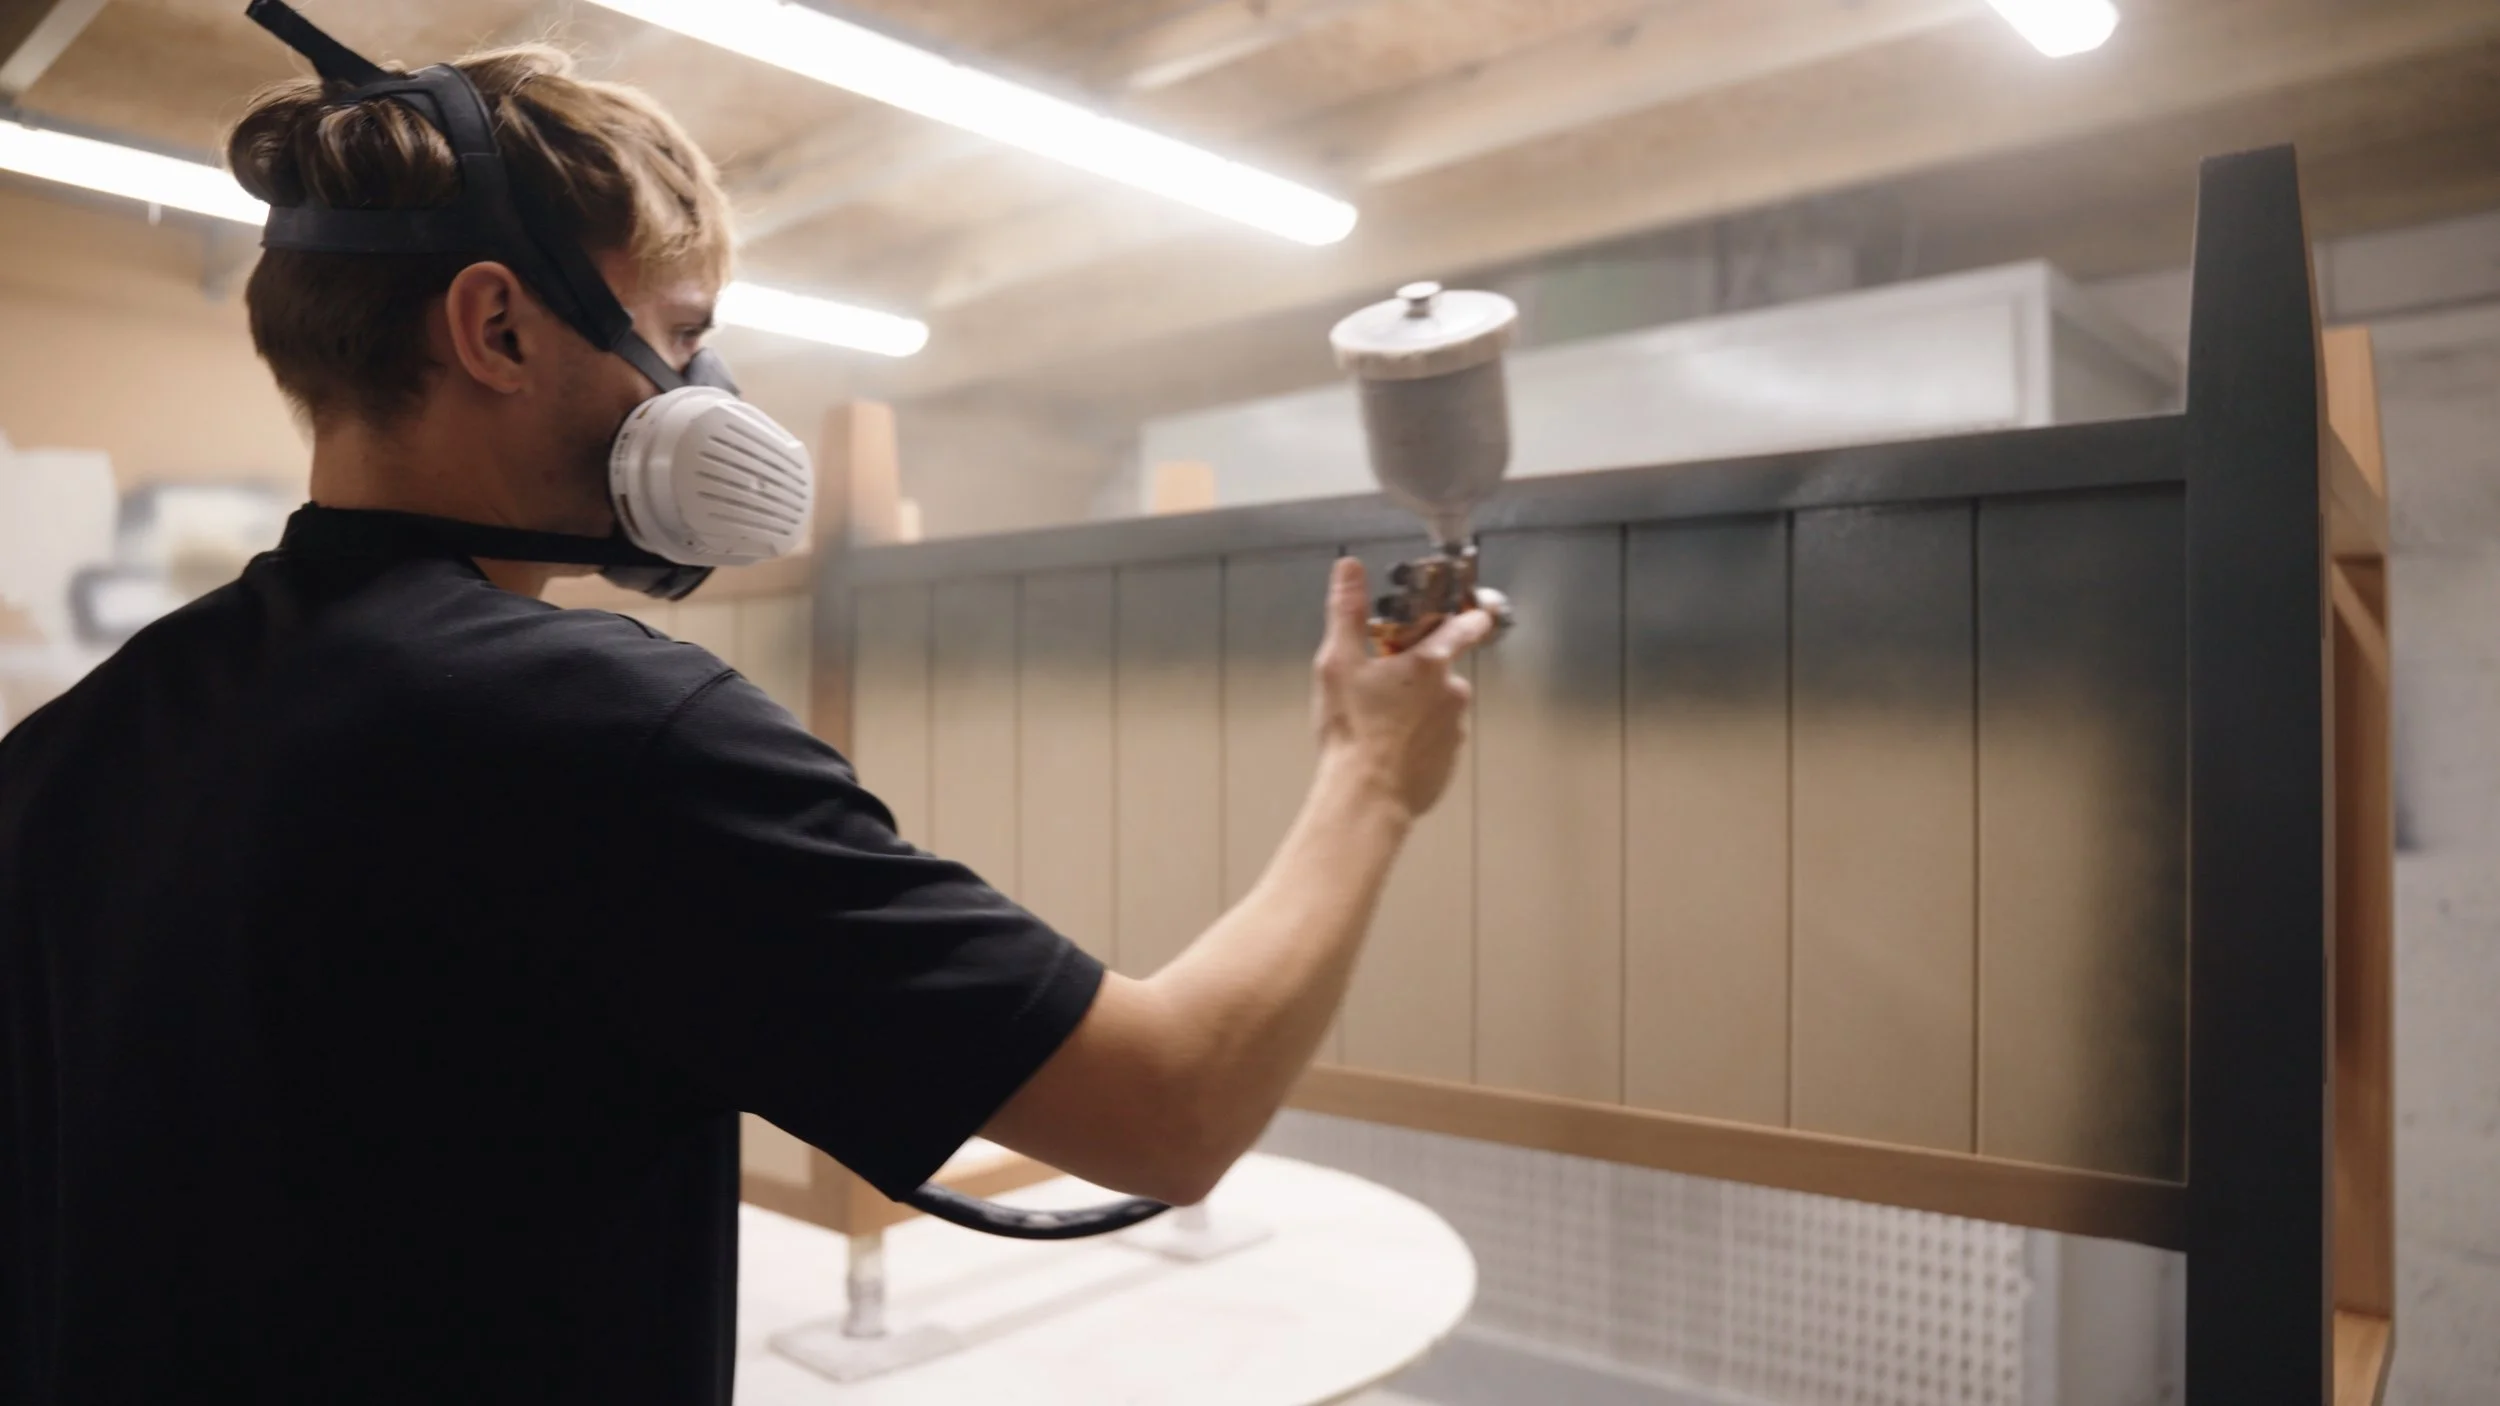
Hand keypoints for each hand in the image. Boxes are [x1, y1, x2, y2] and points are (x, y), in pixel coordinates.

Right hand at [1310, 556, 1491, 818]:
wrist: (1366, 796)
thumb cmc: (1353, 730)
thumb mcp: (1339, 662)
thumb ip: (1347, 611)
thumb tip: (1349, 568)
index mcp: (1430, 663)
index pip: (1464, 628)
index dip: (1470, 618)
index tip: (1478, 613)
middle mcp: (1452, 694)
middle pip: (1442, 672)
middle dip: (1418, 675)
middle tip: (1381, 686)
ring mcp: (1454, 730)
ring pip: (1438, 708)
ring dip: (1416, 710)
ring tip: (1379, 724)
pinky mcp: (1449, 762)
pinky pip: (1435, 741)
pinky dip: (1416, 741)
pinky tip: (1388, 750)